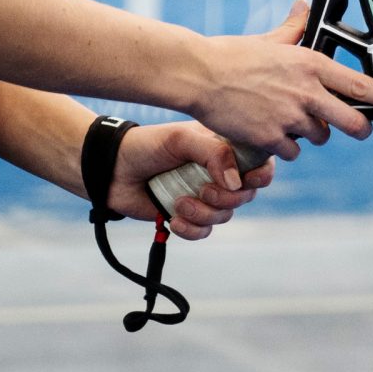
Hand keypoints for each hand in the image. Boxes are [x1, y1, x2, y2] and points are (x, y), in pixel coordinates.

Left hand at [107, 121, 273, 239]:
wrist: (112, 170)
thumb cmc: (147, 145)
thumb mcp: (181, 139)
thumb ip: (214, 154)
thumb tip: (238, 183)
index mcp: (223, 148)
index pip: (259, 162)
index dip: (261, 175)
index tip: (246, 180)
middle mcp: (218, 172)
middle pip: (246, 195)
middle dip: (226, 198)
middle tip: (202, 190)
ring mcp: (204, 195)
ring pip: (225, 216)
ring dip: (203, 214)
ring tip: (178, 203)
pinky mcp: (188, 216)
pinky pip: (204, 232)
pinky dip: (191, 230)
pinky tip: (174, 219)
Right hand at [187, 0, 372, 159]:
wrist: (200, 75)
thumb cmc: (232, 55)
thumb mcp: (270, 39)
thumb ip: (293, 28)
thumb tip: (303, 7)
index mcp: (311, 64)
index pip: (361, 85)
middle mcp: (307, 92)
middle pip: (353, 122)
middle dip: (360, 128)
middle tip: (359, 128)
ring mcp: (290, 117)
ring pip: (319, 137)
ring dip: (311, 133)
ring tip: (288, 118)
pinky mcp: (272, 138)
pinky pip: (292, 152)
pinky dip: (284, 147)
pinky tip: (269, 131)